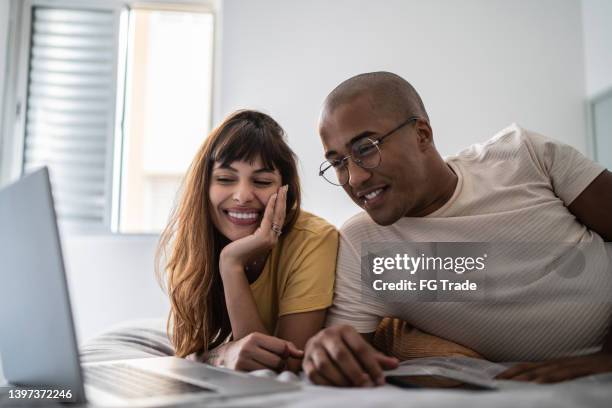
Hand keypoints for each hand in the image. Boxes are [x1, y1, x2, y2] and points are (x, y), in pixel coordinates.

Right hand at [207, 332, 302, 371]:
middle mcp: (247, 348)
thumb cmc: (252, 348)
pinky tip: (259, 373)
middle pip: (277, 362)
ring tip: (267, 368)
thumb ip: (285, 345)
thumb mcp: (266, 341)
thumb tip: (301, 354)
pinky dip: (264, 378)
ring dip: (272, 372)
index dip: (285, 353)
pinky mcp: (239, 374)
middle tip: (275, 364)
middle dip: (280, 365)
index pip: (282, 348)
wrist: (226, 356)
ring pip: (270, 372)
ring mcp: (242, 362)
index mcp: (255, 337)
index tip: (280, 354)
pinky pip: (261, 379)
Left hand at [220, 185, 287, 269]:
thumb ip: (254, 231)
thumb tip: (255, 222)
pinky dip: (271, 206)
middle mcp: (273, 239)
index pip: (279, 219)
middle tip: (285, 187)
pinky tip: (273, 196)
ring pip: (278, 215)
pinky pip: (269, 218)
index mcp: (271, 239)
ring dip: (280, 200)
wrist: (232, 263)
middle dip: (283, 200)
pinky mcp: (263, 237)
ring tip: (282, 188)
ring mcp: (270, 239)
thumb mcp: (248, 239)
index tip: (281, 194)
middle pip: (281, 215)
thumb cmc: (236, 252)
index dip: (281, 206)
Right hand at [303, 325, 398, 386]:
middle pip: (341, 355)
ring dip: (341, 380)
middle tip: (366, 386)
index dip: (372, 365)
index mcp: (344, 330)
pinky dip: (327, 384)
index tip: (380, 380)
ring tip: (352, 389)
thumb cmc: (345, 347)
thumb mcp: (360, 348)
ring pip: (325, 365)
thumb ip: (376, 358)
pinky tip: (338, 389)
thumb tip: (395, 364)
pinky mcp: (305, 360)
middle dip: (355, 373)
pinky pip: (314, 375)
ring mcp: (314, 347)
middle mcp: (327, 335)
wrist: (320, 343)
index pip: (360, 348)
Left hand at [495, 351, 611, 382]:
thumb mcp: (565, 372)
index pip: (525, 367)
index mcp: (550, 365)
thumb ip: (550, 377)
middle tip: (495, 382)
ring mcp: (568, 366)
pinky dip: (551, 378)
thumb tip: (533, 385)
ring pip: (543, 371)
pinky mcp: (582, 370)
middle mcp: (556, 364)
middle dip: (511, 375)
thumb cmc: (587, 367)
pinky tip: (540, 383)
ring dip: (526, 377)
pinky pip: (564, 374)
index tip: (494, 379)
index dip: (509, 372)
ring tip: (511, 383)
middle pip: (529, 368)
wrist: (610, 359)